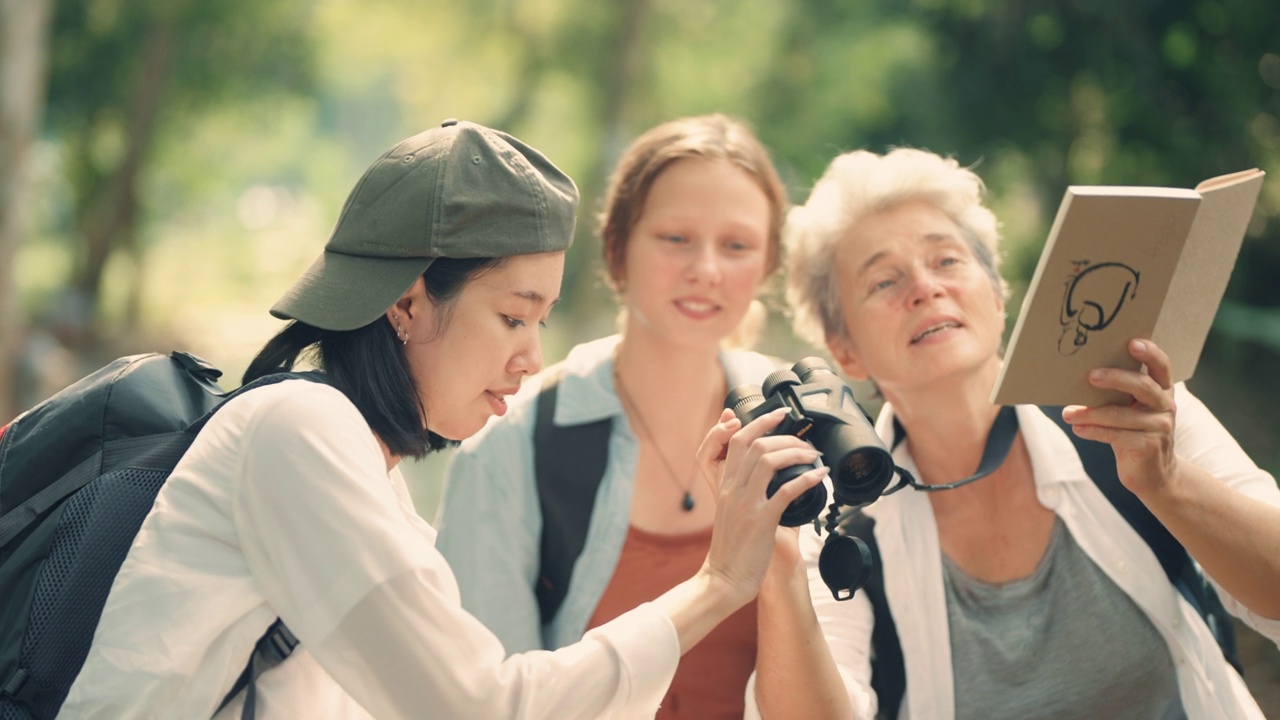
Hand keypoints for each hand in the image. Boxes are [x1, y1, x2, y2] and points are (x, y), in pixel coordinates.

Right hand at [695, 408, 826, 601]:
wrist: (724, 579)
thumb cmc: (732, 548)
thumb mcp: (732, 512)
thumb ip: (748, 492)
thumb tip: (774, 477)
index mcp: (725, 484)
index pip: (736, 440)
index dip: (759, 422)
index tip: (779, 414)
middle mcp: (733, 489)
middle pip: (754, 443)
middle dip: (781, 431)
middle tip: (802, 436)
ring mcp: (746, 503)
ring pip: (768, 460)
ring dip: (796, 452)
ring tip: (813, 455)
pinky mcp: (760, 521)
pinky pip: (786, 491)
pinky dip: (807, 479)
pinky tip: (820, 476)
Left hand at [1062, 338, 1179, 495]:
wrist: (1152, 473)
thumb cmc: (1133, 432)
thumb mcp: (1129, 409)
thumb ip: (1116, 393)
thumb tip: (1078, 376)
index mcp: (1162, 389)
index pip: (1161, 366)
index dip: (1150, 353)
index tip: (1132, 342)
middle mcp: (1165, 405)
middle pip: (1143, 386)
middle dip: (1115, 378)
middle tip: (1090, 376)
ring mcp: (1160, 427)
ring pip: (1123, 415)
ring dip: (1091, 414)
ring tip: (1068, 413)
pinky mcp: (1150, 447)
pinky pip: (1118, 436)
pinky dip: (1094, 431)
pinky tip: (1078, 428)